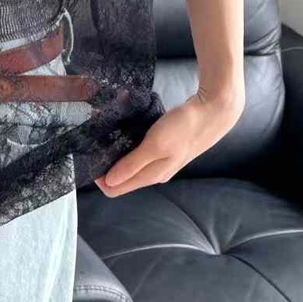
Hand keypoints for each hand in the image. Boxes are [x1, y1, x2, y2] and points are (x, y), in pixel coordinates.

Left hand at [94, 84, 243, 197]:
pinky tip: (124, 121)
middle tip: (95, 139)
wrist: (213, 111)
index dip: (99, 178)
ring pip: (128, 159)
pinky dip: (128, 136)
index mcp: (150, 176)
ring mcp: (159, 159)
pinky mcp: (163, 146)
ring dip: (116, 146)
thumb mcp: (155, 146)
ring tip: (107, 126)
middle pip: (120, 175)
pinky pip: (138, 146)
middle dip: (105, 159)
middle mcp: (153, 172)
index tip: (89, 156)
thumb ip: (132, 164)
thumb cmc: (184, 128)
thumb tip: (109, 183)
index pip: (115, 189)